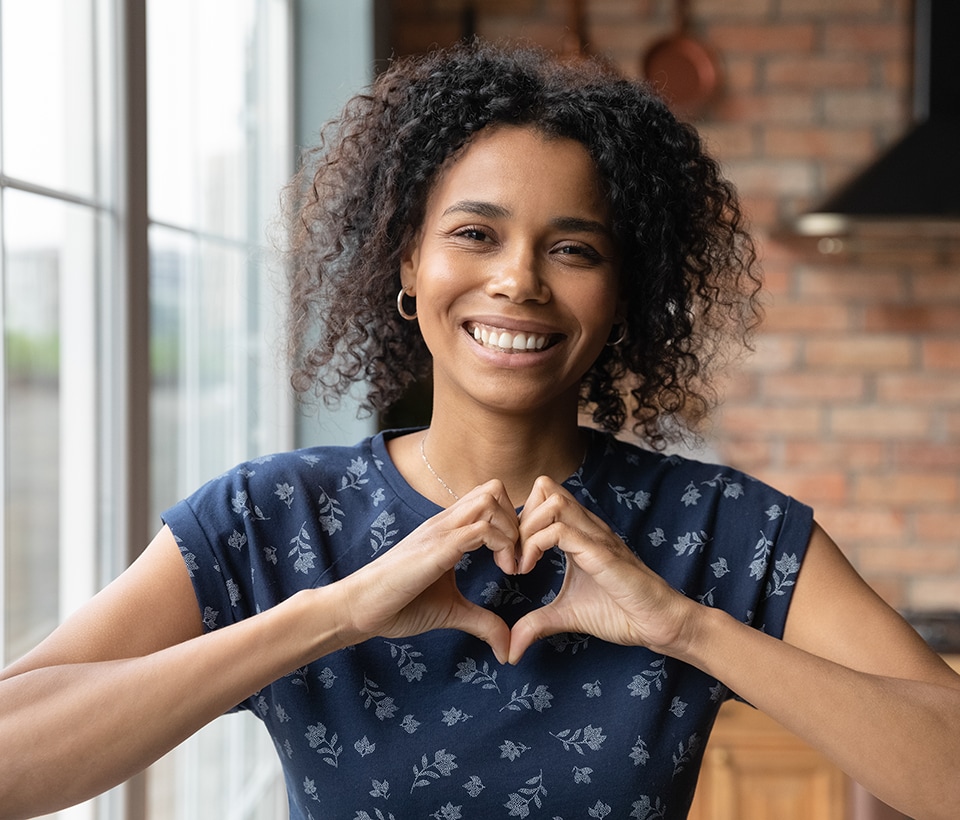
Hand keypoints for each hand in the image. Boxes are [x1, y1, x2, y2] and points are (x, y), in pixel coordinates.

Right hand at [338, 480, 518, 662]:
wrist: (359, 608)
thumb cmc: (399, 605)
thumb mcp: (451, 611)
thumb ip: (482, 621)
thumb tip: (507, 648)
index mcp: (448, 529)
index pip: (489, 498)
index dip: (512, 524)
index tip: (515, 560)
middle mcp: (445, 522)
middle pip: (494, 489)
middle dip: (517, 520)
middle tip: (519, 558)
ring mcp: (440, 531)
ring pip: (490, 500)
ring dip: (512, 531)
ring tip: (511, 566)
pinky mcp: (437, 548)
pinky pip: (480, 528)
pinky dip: (503, 546)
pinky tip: (504, 572)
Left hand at [509, 477, 695, 664]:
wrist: (659, 623)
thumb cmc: (620, 613)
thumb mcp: (566, 615)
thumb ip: (536, 623)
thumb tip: (511, 650)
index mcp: (579, 532)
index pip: (543, 496)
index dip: (519, 520)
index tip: (512, 556)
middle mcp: (587, 526)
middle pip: (544, 488)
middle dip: (519, 518)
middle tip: (512, 556)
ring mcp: (595, 536)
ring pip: (551, 501)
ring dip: (526, 529)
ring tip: (521, 563)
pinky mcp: (601, 553)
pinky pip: (561, 530)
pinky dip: (535, 545)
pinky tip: (529, 569)